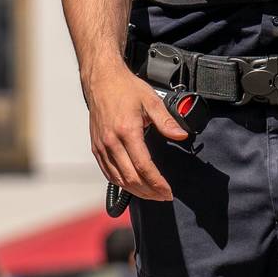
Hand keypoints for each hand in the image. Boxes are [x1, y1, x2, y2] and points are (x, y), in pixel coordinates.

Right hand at [84, 67, 185, 201]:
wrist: (101, 80)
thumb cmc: (125, 88)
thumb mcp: (151, 100)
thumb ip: (166, 121)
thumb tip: (181, 135)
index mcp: (126, 130)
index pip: (143, 166)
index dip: (157, 182)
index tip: (167, 191)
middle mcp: (111, 141)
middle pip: (130, 177)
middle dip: (149, 191)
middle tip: (162, 196)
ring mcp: (101, 146)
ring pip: (118, 179)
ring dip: (135, 191)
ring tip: (150, 194)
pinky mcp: (96, 147)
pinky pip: (108, 172)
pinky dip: (121, 183)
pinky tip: (132, 185)